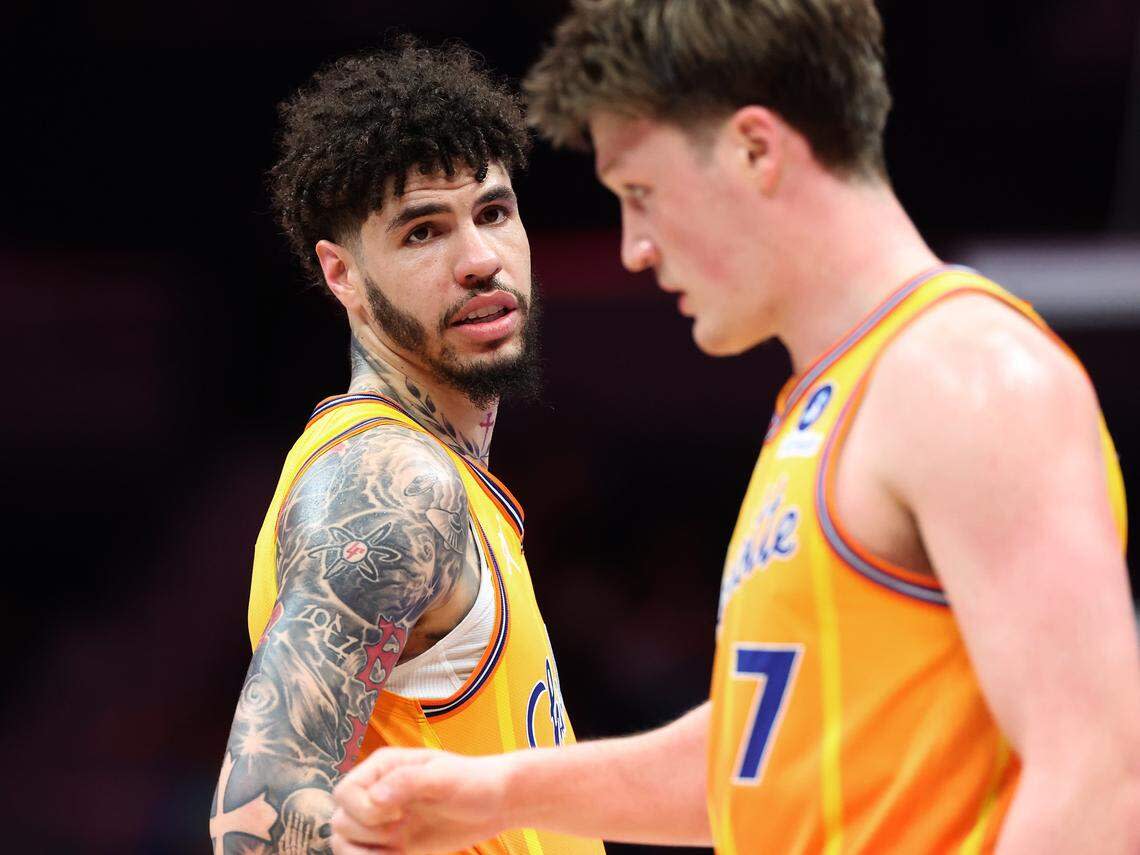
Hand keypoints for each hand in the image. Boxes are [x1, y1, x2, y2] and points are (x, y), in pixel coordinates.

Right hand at [330, 748, 512, 853]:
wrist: (496, 803)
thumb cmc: (474, 782)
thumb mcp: (445, 778)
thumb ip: (408, 782)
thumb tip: (375, 798)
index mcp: (383, 767)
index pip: (345, 793)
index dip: (364, 810)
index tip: (399, 812)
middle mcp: (376, 790)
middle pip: (340, 820)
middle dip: (368, 833)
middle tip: (403, 827)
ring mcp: (382, 817)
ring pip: (344, 841)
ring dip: (364, 854)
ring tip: (396, 849)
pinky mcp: (391, 841)